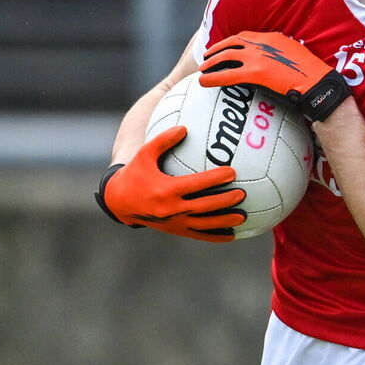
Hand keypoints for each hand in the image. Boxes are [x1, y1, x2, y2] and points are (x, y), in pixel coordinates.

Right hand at [95, 126, 245, 242]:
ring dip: (224, 221)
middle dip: (224, 201)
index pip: (195, 184)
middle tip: (242, 194)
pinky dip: (215, 236)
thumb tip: (184, 128)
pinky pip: (199, 235)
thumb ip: (163, 141)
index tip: (232, 172)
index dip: (214, 179)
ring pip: (204, 224)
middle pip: (203, 206)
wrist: (120, 202)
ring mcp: (175, 222)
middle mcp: (171, 209)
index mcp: (165, 190)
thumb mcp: (144, 155)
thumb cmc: (135, 174)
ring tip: (243, 216)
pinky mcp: (176, 230)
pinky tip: (232, 235)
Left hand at [198, 31, 349, 121]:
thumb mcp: (297, 55)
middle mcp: (262, 44)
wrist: (318, 83)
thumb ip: (282, 54)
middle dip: (216, 49)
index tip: (224, 47)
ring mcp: (258, 57)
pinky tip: (204, 82)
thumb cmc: (312, 74)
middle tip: (207, 56)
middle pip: (232, 42)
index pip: (246, 36)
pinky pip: (228, 75)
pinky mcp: (255, 73)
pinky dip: (213, 78)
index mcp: (273, 38)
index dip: (232, 41)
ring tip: (203, 69)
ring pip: (226, 56)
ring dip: (211, 63)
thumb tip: (275, 62)